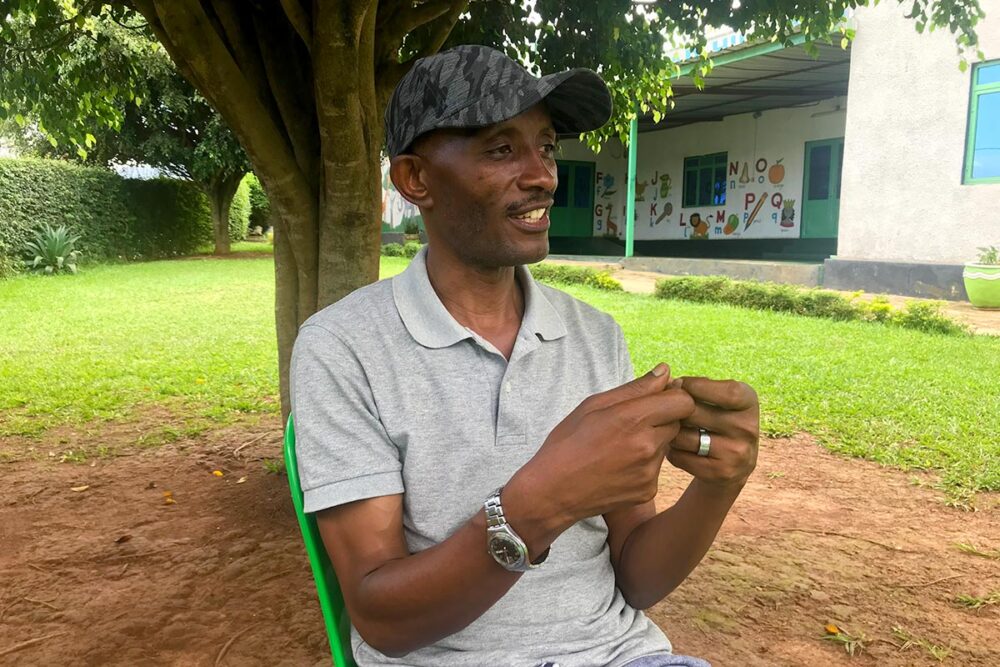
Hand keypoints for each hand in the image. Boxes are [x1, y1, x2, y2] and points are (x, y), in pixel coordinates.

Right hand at [512, 364, 694, 526]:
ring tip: (620, 447)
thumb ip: (635, 388)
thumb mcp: (594, 405)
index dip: (673, 397)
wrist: (553, 491)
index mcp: (633, 418)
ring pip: (666, 446)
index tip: (658, 399)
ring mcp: (649, 471)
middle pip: (677, 423)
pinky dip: (643, 464)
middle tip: (633, 424)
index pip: (683, 402)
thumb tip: (666, 371)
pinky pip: (656, 469)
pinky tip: (619, 466)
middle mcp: (647, 445)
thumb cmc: (568, 442)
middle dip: (662, 419)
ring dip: (652, 442)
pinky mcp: (648, 490)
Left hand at [666, 377, 758, 490]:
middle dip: (674, 409)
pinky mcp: (721, 472)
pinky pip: (679, 456)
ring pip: (682, 436)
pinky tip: (678, 448)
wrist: (732, 463)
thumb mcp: (718, 398)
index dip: (695, 385)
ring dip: (670, 431)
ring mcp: (736, 453)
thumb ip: (697, 386)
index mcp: (749, 402)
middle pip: (693, 412)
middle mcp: (747, 428)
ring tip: (673, 428)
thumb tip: (667, 381)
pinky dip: (671, 451)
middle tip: (667, 409)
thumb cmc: (716, 418)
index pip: (726, 392)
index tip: (677, 384)